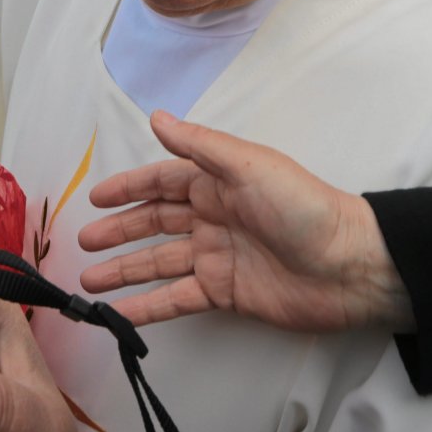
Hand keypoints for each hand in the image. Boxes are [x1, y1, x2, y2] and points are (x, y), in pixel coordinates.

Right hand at [77, 111, 409, 333]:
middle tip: (83, 243)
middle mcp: (213, 217)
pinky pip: (176, 300)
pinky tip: (120, 314)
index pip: (162, 181)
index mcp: (218, 182)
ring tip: (88, 282)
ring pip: (158, 263)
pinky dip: (147, 307)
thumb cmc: (304, 207)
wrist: (348, 267)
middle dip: (119, 231)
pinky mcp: (225, 294)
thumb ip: (199, 145)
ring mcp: (217, 257)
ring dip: (124, 271)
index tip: (95, 198)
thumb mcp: (249, 166)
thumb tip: (157, 116)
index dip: (128, 188)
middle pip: (155, 223)